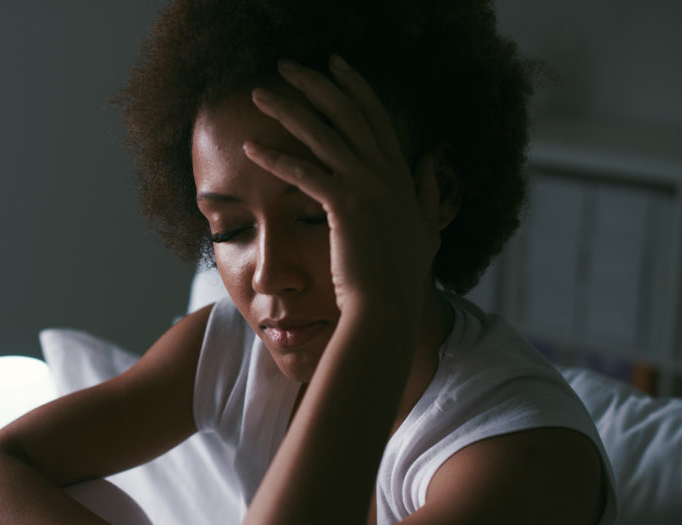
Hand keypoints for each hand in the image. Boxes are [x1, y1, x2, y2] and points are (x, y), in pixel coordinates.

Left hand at [243, 55, 440, 313]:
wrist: (389, 305)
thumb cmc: (401, 275)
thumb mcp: (426, 227)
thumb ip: (427, 191)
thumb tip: (430, 160)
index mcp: (400, 173)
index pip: (374, 116)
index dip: (353, 86)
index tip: (333, 64)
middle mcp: (385, 172)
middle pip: (345, 112)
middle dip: (314, 82)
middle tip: (285, 65)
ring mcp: (366, 186)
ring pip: (320, 133)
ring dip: (286, 108)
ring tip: (259, 93)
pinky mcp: (344, 206)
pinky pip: (303, 172)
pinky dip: (276, 157)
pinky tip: (251, 147)